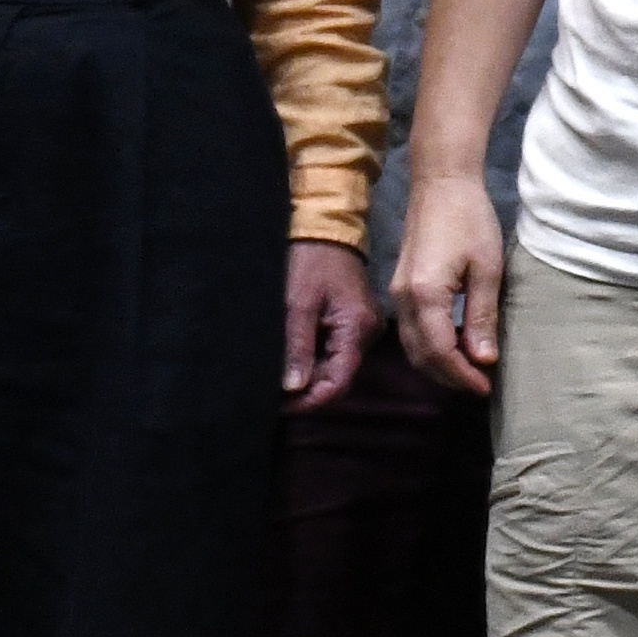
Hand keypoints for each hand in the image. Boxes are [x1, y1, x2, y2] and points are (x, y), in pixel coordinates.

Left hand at [285, 241, 375, 405]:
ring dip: (307, 377)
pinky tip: (290, 362)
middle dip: (306, 391)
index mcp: (356, 329)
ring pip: (335, 367)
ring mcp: (361, 329)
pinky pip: (334, 352)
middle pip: (338, 378)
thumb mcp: (297, 303)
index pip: (339, 381)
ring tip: (276, 380)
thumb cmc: (309, 260)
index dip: (310, 400)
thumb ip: (296, 347)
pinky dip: (312, 361)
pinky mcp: (352, 324)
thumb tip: (293, 388)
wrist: (325, 229)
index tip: (280, 406)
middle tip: (272, 396)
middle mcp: (366, 334)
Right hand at [389, 175, 508, 395]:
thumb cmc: (470, 219)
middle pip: (420, 355)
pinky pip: (412, 328)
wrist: (441, 184)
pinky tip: (456, 344)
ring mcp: (398, 292)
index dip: (462, 375)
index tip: (485, 387)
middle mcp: (404, 298)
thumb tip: (483, 359)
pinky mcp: (401, 286)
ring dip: (438, 363)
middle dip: (449, 376)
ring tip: (471, 370)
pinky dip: (430, 345)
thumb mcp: (487, 269)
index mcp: (425, 295)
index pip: (439, 352)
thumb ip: (482, 316)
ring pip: (412, 345)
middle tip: (480, 384)